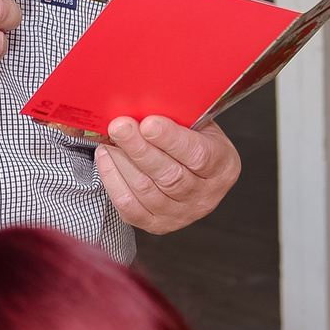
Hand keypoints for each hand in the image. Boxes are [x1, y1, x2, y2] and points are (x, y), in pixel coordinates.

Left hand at [96, 116, 239, 232]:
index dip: (171, 140)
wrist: (192, 173)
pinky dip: (113, 181)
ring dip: (122, 163)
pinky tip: (106, 159)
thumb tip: (144, 103)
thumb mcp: (198, 125)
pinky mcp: (157, 225)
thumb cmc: (192, 142)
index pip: (197, 156)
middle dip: (139, 149)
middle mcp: (205, 196)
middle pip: (169, 176)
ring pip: (147, 191)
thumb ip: (178, 119)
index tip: (148, 123)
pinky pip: (130, 208)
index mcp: (222, 167)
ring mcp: (182, 215)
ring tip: (110, 140)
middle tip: (119, 126)